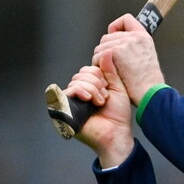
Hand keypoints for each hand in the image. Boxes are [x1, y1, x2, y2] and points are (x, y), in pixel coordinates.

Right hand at [64, 51, 134, 167]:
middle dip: (97, 83)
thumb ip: (111, 71)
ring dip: (92, 90)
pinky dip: (80, 92)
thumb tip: (106, 51)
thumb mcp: (118, 88)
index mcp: (92, 87)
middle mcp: (80, 93)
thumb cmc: (119, 114)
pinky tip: (89, 99)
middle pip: (82, 73)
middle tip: (105, 96)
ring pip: (76, 81)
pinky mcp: (64, 109)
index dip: (100, 75)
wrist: (116, 132)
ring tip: (100, 102)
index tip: (109, 87)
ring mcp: (72, 100)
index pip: (90, 69)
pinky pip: (66, 91)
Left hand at [92, 14, 164, 104]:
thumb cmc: (148, 81)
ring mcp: (125, 43)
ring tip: (111, 70)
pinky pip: (97, 55)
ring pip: (100, 46)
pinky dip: (99, 65)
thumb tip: (118, 44)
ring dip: (101, 59)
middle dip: (105, 49)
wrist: (149, 90)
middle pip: (107, 36)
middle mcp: (134, 36)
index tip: (114, 34)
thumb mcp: (147, 56)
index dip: (117, 27)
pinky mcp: (116, 51)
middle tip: (112, 63)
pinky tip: (108, 72)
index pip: (126, 19)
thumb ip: (134, 46)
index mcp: (143, 36)